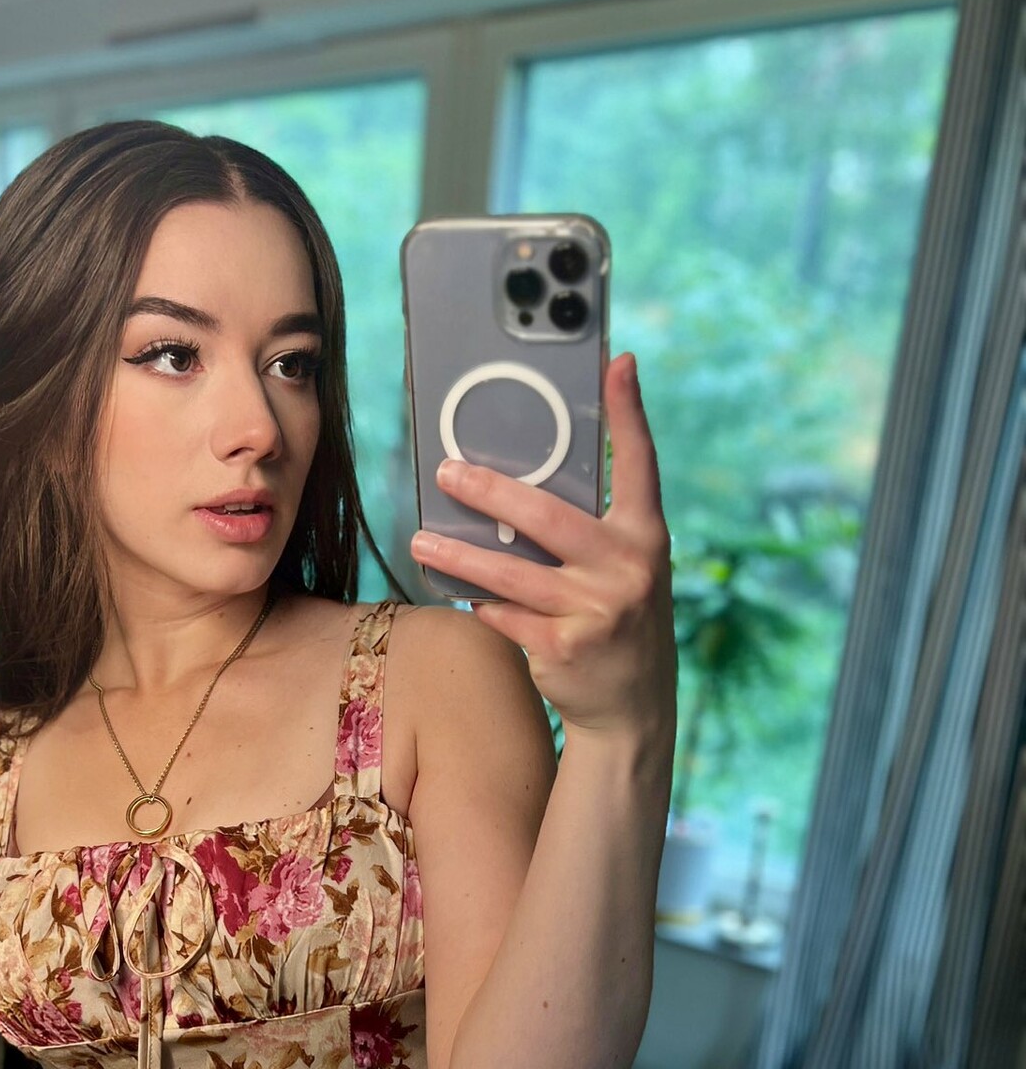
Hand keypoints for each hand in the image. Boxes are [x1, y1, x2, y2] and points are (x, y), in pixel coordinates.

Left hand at [409, 351, 676, 742]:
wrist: (632, 705)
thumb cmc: (616, 619)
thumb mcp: (623, 569)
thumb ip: (590, 530)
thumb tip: (514, 491)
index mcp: (646, 536)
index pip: (640, 464)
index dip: (629, 413)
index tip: (618, 363)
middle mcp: (629, 568)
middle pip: (547, 516)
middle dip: (489, 492)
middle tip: (446, 472)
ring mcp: (598, 609)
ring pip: (510, 572)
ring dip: (458, 556)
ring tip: (422, 542)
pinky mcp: (564, 647)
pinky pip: (505, 615)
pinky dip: (481, 604)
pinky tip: (464, 595)